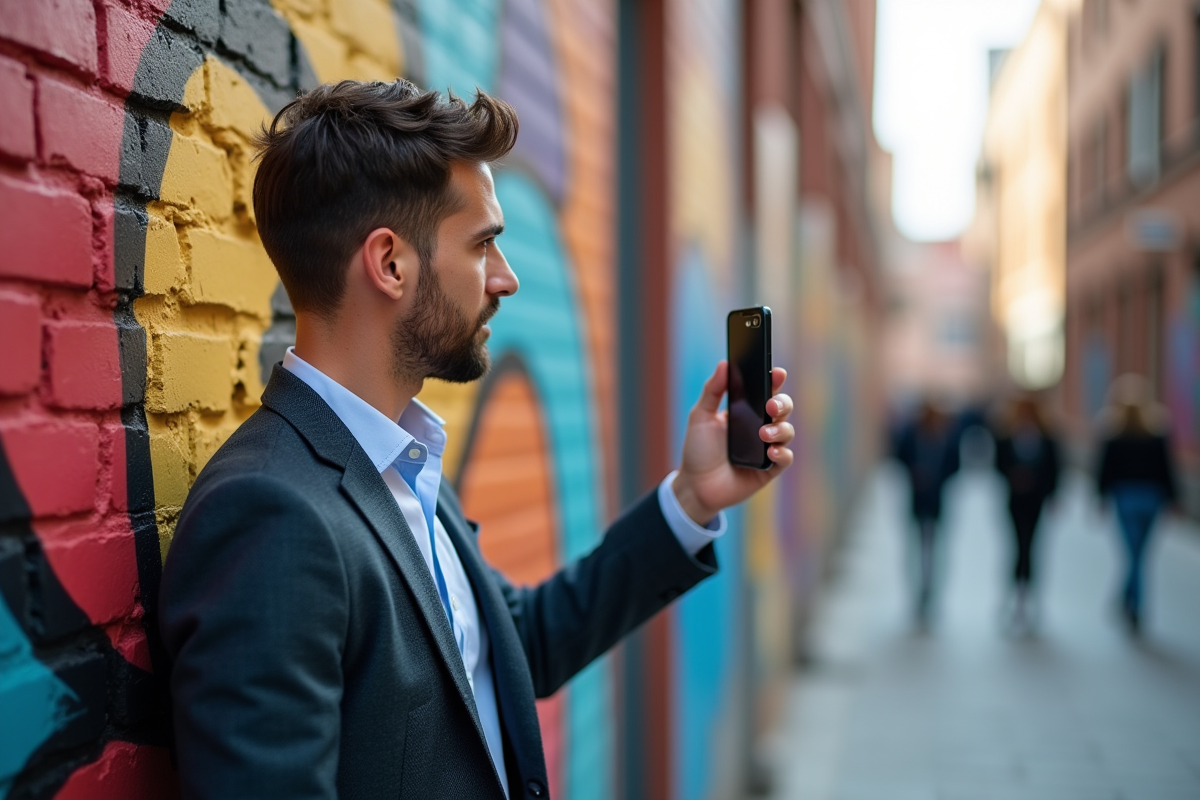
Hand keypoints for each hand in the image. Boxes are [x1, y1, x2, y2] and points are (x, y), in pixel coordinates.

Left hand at [671, 361, 793, 525]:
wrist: (695, 485)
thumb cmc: (698, 450)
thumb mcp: (700, 416)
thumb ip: (712, 390)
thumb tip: (724, 363)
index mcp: (746, 411)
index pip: (766, 391)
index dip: (775, 380)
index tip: (777, 373)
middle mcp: (760, 427)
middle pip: (782, 409)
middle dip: (782, 404)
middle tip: (770, 406)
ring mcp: (767, 448)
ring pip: (787, 431)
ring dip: (780, 430)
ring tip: (763, 434)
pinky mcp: (769, 469)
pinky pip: (785, 458)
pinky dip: (782, 453)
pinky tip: (771, 451)